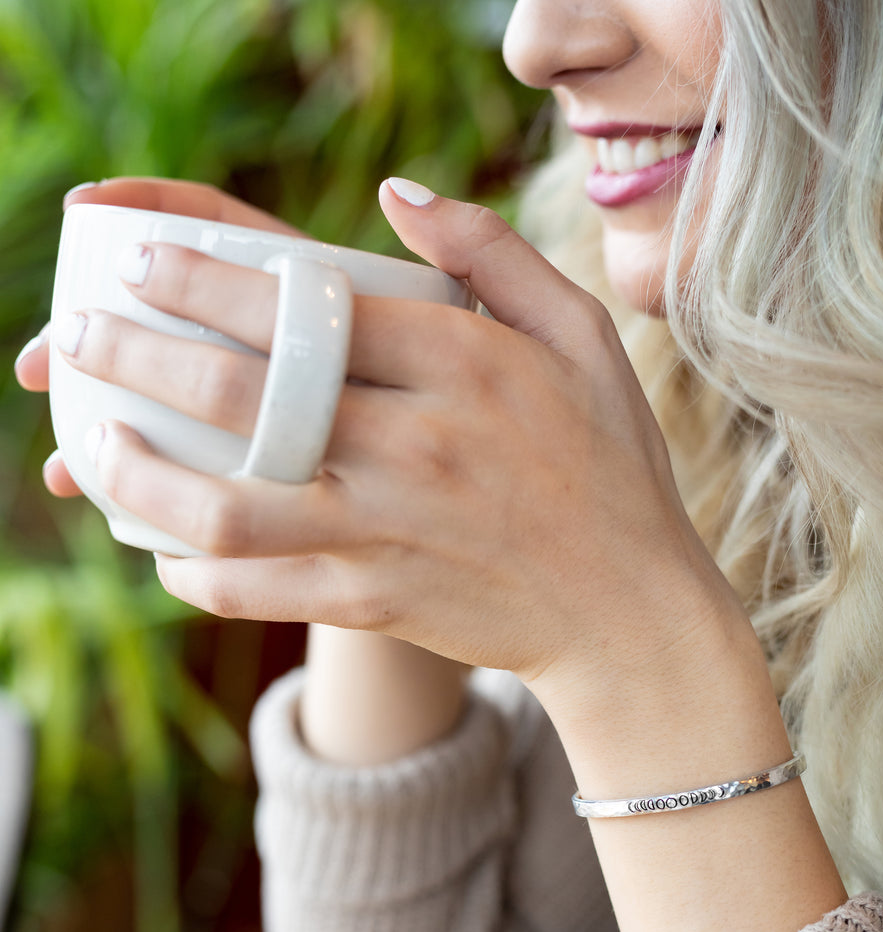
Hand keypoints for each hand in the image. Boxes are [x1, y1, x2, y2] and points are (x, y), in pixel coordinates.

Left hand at [44, 179, 744, 717]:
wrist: (626, 612)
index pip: (304, 306)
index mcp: (461, 363)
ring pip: (227, 505)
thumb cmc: (608, 467)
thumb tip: (395, 194)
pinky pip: (255, 589)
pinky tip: (162, 545)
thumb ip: (492, 253)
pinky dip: (194, 570)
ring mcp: (388, 531)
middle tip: (81, 337)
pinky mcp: (373, 602)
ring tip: (95, 446)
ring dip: (140, 474)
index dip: (203, 278)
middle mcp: (414, 444)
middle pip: (243, 393)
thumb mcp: (581, 336)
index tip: (143, 263)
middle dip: (138, 355)